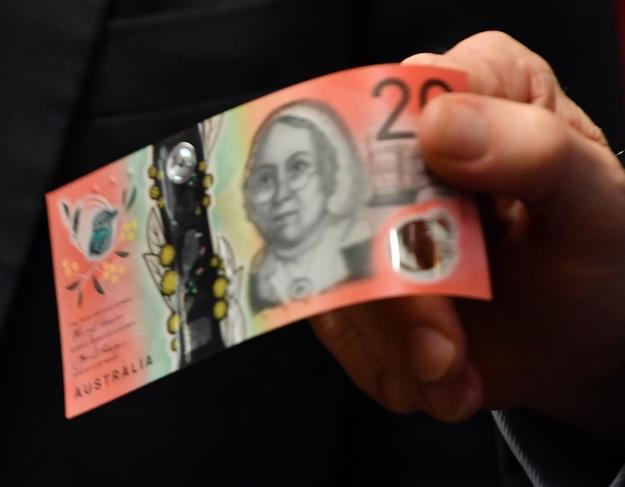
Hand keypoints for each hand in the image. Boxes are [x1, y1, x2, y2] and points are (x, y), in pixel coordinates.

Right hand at [310, 31, 624, 438]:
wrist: (581, 338)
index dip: (393, 160)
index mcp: (475, 88)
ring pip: (334, 269)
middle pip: (351, 194)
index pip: (402, 94)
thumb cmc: (600, 255)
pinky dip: (379, 365)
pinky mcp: (357, 274)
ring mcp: (373, 214)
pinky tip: (433, 380)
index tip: (422, 240)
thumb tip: (437, 124)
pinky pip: (335, 320)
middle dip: (393, 290)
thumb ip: (536, 153)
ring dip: (389, 344)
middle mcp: (411, 144)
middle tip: (444, 353)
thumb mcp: (597, 205)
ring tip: (451, 378)